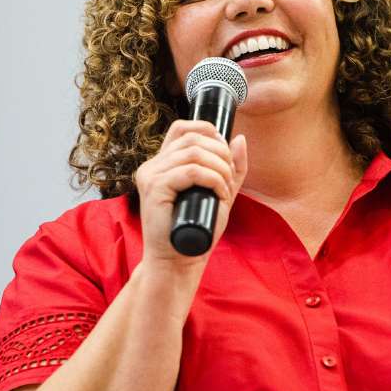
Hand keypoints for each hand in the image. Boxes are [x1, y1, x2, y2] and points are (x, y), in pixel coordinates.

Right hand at [133, 120, 248, 277]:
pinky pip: (190, 171)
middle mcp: (152, 166)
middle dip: (221, 153)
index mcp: (162, 164)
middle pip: (192, 137)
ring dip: (220, 168)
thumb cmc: (197, 230)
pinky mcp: (154, 189)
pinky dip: (213, 179)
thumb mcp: (220, 193)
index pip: (182, 128)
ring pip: (194, 153)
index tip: (225, 154)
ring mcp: (151, 176)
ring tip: (226, 189)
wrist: (178, 263)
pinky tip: (219, 194)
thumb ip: (231, 168)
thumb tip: (239, 138)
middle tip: (230, 177)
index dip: (208, 131)